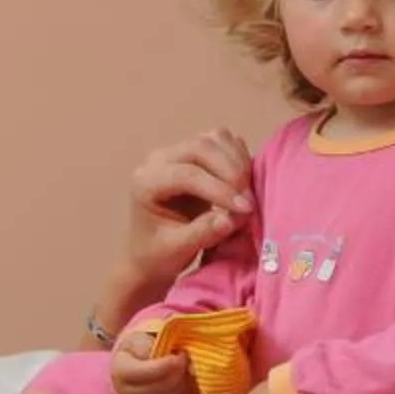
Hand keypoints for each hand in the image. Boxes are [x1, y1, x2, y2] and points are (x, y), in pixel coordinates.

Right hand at [107, 330, 195, 393]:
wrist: (131, 362)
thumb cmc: (138, 348)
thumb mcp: (140, 339)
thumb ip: (150, 346)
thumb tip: (166, 355)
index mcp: (120, 370)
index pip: (145, 372)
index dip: (166, 365)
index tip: (179, 355)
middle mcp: (125, 392)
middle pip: (158, 388)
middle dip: (177, 374)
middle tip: (186, 360)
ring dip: (181, 384)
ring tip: (184, 369)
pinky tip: (182, 380)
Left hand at [122, 130, 253, 296]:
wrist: (151, 253)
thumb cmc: (157, 254)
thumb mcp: (177, 250)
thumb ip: (202, 233)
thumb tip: (232, 218)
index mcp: (146, 182)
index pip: (186, 175)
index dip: (219, 189)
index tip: (244, 209)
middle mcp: (158, 160)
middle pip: (200, 147)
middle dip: (230, 170)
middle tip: (248, 200)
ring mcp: (177, 153)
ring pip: (213, 138)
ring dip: (237, 160)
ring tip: (248, 191)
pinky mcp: (195, 153)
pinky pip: (221, 141)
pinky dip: (238, 155)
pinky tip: (245, 180)